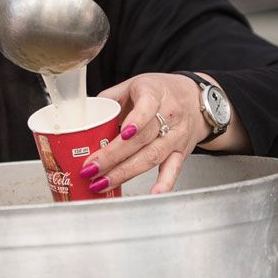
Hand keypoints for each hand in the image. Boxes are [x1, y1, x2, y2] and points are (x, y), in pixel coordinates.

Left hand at [79, 72, 213, 194]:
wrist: (195, 98)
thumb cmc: (161, 90)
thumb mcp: (134, 85)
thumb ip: (109, 98)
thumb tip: (82, 114)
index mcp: (154, 93)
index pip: (146, 107)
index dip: (135, 121)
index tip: (120, 134)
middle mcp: (169, 114)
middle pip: (142, 139)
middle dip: (113, 157)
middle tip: (91, 168)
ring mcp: (176, 135)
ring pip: (152, 156)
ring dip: (125, 173)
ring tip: (103, 182)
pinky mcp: (182, 152)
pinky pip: (173, 169)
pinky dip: (164, 183)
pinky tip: (152, 193)